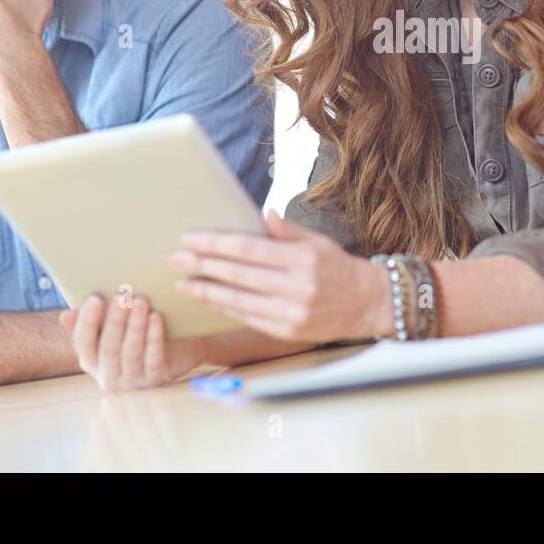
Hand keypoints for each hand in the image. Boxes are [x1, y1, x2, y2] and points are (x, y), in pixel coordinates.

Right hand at [60, 291, 205, 391]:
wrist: (177, 353)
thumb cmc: (136, 336)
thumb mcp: (113, 329)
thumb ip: (91, 322)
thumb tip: (65, 316)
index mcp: (92, 362)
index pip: (83, 343)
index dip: (87, 321)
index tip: (96, 297)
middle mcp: (108, 376)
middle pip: (108, 347)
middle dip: (115, 320)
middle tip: (123, 294)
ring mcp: (133, 381)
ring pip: (131, 352)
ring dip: (135, 325)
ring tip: (141, 300)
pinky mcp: (156, 380)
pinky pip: (154, 358)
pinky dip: (154, 337)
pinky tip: (156, 317)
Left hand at [171, 210, 390, 343]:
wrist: (368, 304)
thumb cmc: (338, 267)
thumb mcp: (318, 242)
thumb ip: (288, 230)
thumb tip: (264, 212)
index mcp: (303, 259)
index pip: (249, 249)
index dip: (216, 244)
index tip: (190, 239)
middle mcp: (297, 287)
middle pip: (238, 275)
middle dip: (203, 266)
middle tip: (175, 259)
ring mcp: (292, 313)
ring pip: (239, 300)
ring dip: (207, 291)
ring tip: (183, 283)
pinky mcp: (288, 332)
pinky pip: (249, 318)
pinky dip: (226, 308)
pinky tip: (209, 299)